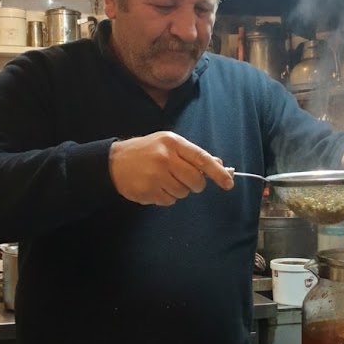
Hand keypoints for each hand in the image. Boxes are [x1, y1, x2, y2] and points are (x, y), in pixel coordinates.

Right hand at [109, 131, 233, 205]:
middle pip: (195, 180)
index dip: (217, 172)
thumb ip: (192, 154)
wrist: (114, 162)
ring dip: (178, 190)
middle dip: (195, 184)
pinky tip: (154, 187)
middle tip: (184, 179)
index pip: (201, 158)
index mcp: (172, 142)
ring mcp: (155, 175)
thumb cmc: (146, 151)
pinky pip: (169, 201)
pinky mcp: (148, 191)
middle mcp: (165, 158)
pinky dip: (165, 197)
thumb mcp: (168, 144)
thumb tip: (219, 164)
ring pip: (183, 193)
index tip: (229, 183)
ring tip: (163, 180)